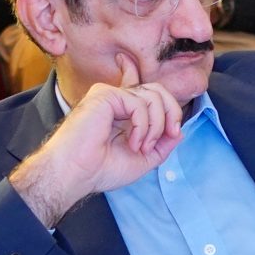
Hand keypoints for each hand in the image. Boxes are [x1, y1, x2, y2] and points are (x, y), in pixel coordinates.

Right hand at [9, 54, 183, 227]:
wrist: (75, 174)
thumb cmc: (100, 170)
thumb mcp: (142, 159)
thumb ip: (162, 145)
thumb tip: (179, 132)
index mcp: (120, 111)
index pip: (136, 84)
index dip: (144, 79)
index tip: (157, 103)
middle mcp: (116, 100)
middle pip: (157, 90)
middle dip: (171, 113)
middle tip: (169, 135)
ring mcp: (110, 95)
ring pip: (153, 96)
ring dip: (156, 126)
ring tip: (141, 146)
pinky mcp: (105, 95)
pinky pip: (140, 103)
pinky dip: (143, 126)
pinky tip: (133, 142)